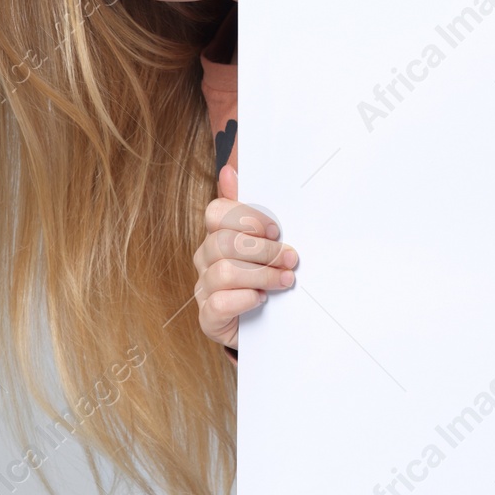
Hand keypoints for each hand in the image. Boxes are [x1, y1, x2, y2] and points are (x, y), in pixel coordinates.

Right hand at [192, 163, 298, 351]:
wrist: (260, 324)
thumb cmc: (260, 276)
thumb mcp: (260, 242)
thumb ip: (247, 209)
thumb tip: (229, 170)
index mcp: (215, 235)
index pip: (216, 213)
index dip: (247, 218)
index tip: (275, 230)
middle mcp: (204, 259)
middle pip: (223, 242)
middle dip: (263, 251)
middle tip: (290, 258)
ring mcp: (203, 289)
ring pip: (223, 272)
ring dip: (262, 276)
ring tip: (285, 280)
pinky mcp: (208, 317)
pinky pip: (220, 303)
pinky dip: (245, 300)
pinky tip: (261, 300)